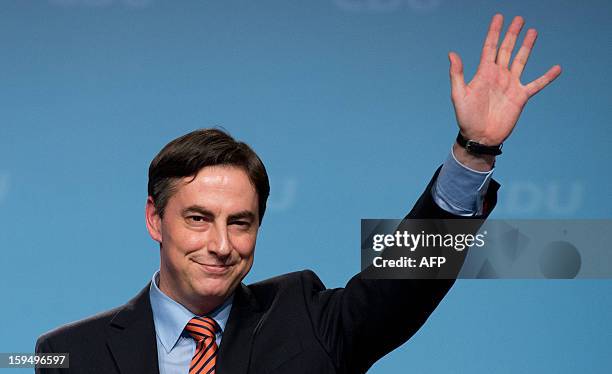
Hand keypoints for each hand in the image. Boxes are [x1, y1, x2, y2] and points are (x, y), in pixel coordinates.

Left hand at [449, 14, 561, 146]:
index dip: (494, 32)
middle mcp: (498, 76)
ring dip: (527, 46)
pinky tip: (557, 68)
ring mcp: (510, 85)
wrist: (480, 136)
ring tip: (533, 31)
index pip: (490, 47)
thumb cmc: (466, 117)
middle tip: (518, 18)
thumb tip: (452, 53)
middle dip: (512, 34)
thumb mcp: (459, 95)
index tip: (499, 17)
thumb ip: (457, 74)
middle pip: (507, 49)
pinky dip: (547, 77)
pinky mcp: (520, 97)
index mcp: (484, 73)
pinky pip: (536, 84)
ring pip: (521, 60)